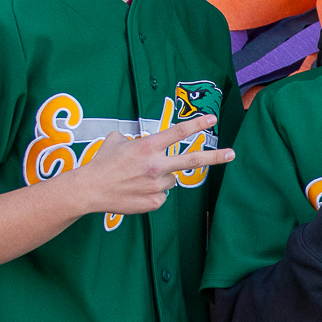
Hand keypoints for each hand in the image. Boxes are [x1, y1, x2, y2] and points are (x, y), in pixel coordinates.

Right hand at [60, 115, 233, 218]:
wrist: (89, 190)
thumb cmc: (101, 164)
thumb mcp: (115, 141)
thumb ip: (132, 138)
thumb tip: (135, 139)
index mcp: (148, 147)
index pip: (178, 132)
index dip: (197, 124)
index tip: (212, 119)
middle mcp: (156, 165)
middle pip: (192, 160)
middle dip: (215, 156)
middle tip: (232, 154)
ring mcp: (157, 185)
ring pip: (171, 179)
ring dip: (161, 178)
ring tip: (139, 179)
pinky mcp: (155, 202)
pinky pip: (162, 195)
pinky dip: (153, 193)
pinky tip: (137, 191)